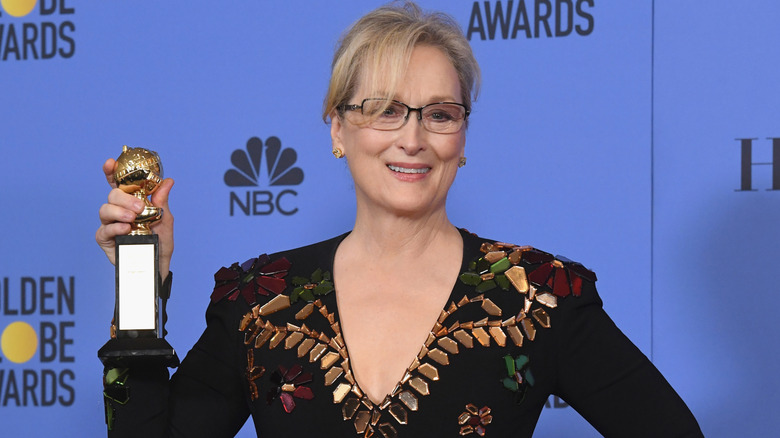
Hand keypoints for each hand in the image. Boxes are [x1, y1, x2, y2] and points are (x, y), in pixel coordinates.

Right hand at [95, 158, 174, 279]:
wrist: (158, 263)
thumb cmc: (161, 241)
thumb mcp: (165, 219)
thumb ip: (162, 201)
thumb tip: (168, 181)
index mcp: (131, 201)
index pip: (119, 183)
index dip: (112, 172)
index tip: (110, 163)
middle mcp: (118, 210)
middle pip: (112, 195)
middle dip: (124, 198)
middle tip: (139, 208)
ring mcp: (110, 224)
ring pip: (105, 209)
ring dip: (119, 211)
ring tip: (132, 219)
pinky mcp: (105, 239)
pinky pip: (104, 229)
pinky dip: (114, 227)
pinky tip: (125, 228)